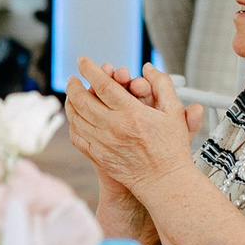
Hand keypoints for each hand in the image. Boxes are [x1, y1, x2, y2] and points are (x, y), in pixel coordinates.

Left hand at [64, 57, 197, 195]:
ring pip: (76, 117)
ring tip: (71, 94)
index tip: (83, 62)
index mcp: (132, 113)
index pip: (103, 85)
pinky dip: (73, 123)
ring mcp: (103, 143)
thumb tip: (148, 68)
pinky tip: (76, 117)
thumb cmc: (172, 148)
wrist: (164, 182)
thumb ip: (162, 84)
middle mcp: (114, 128)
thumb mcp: (174, 112)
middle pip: (82, 100)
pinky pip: (77, 136)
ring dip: (70, 102)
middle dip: (74, 85)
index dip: (89, 70)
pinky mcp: (98, 156)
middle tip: (73, 78)